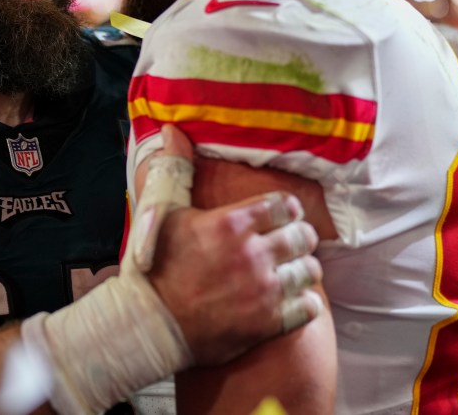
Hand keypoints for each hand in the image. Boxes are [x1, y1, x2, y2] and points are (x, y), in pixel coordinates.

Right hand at [142, 127, 322, 365]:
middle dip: (297, 236)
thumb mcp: (158, 211)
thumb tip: (171, 129)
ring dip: (302, 268)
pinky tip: (289, 299)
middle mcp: (254, 254)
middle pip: (302, 235)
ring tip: (288, 270)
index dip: (283, 208)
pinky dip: (304, 302)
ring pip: (310, 270)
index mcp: (231, 223)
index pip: (283, 204)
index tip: (277, 214)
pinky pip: (309, 307)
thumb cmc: (151, 268)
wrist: (147, 327)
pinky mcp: (268, 323)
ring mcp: (264, 291)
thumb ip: (174, 168)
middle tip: (286, 242)